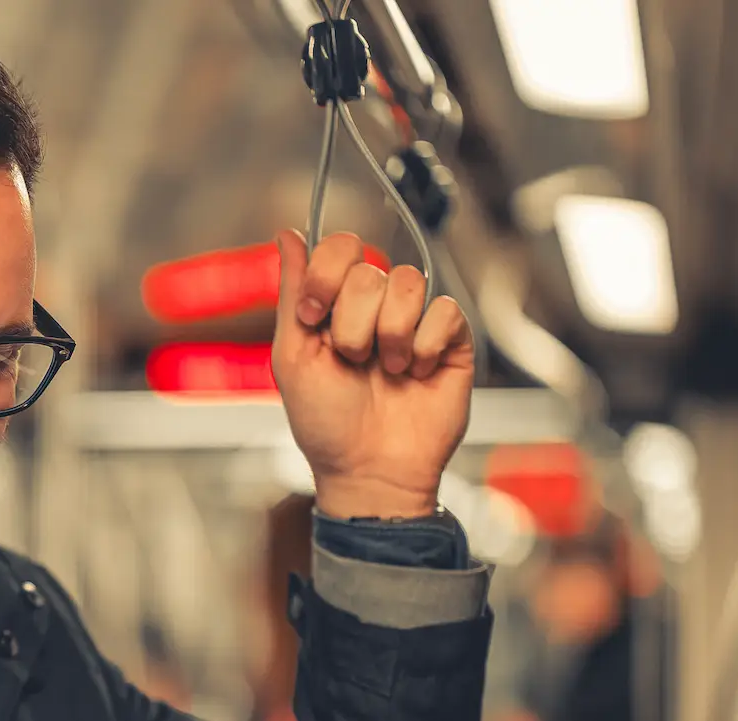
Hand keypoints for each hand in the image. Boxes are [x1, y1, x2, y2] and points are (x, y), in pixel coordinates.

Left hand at [272, 230, 474, 519]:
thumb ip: (292, 292)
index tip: (313, 317)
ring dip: (391, 334)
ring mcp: (415, 320)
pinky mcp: (450, 339)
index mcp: (334, 304)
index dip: (326, 275)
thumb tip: (287, 233)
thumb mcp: (292, 356)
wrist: (370, 470)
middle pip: (371, 269)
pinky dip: (425, 346)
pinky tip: (417, 374)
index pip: (340, 248)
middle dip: (353, 323)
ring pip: (409, 283)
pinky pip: (444, 311)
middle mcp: (375, 305)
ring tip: (387, 371)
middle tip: (353, 361)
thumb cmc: (325, 423)